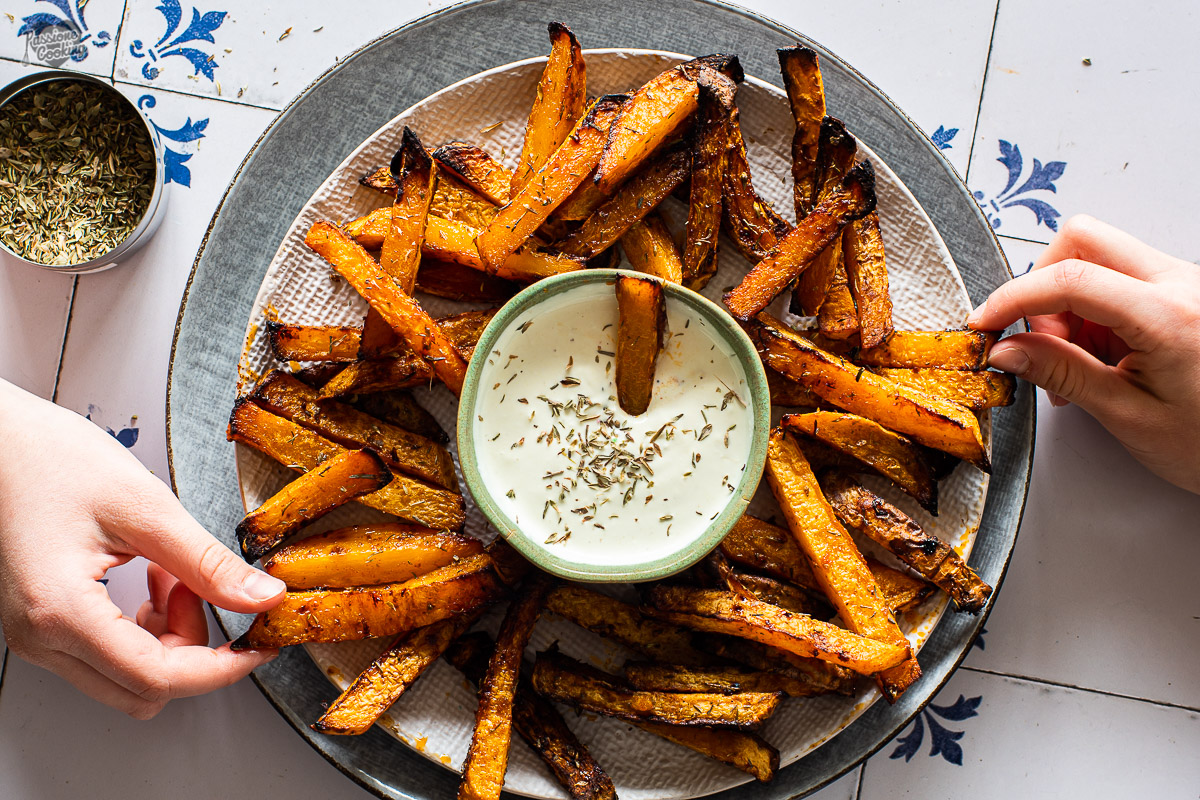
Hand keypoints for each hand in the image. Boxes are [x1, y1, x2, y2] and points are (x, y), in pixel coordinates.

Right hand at [0, 380, 285, 717]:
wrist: (4, 443)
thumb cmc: (52, 459)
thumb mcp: (146, 507)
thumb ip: (206, 562)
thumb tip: (260, 597)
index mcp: (61, 610)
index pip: (157, 677)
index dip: (221, 668)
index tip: (258, 645)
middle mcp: (41, 636)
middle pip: (144, 688)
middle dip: (194, 647)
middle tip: (202, 586)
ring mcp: (40, 635)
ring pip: (130, 677)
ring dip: (170, 635)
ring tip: (173, 572)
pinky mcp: (47, 624)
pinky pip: (112, 654)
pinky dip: (147, 627)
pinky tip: (153, 577)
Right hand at [967, 215, 1199, 493]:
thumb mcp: (1127, 416)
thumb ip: (1062, 373)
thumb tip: (1007, 349)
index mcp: (1169, 316)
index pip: (1070, 278)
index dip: (1014, 298)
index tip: (986, 324)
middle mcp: (1182, 284)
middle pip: (1083, 239)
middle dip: (1043, 283)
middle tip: (1039, 340)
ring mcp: (1185, 283)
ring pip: (1100, 256)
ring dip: (1069, 302)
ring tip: (1079, 362)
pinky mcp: (1183, 292)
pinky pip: (1120, 278)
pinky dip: (1093, 311)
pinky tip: (1103, 357)